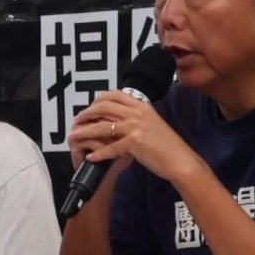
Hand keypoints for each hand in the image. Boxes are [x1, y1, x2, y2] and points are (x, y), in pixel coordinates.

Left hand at [69, 90, 198, 182]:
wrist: (180, 159)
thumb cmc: (167, 144)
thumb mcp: (152, 122)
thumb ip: (136, 117)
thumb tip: (119, 117)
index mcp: (141, 105)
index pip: (114, 95)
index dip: (97, 100)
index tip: (89, 107)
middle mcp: (137, 113)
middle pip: (103, 107)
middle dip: (86, 113)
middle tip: (76, 121)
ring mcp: (135, 127)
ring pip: (102, 127)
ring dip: (85, 132)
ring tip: (74, 137)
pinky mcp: (134, 143)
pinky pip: (110, 147)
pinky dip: (98, 153)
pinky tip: (90, 156)